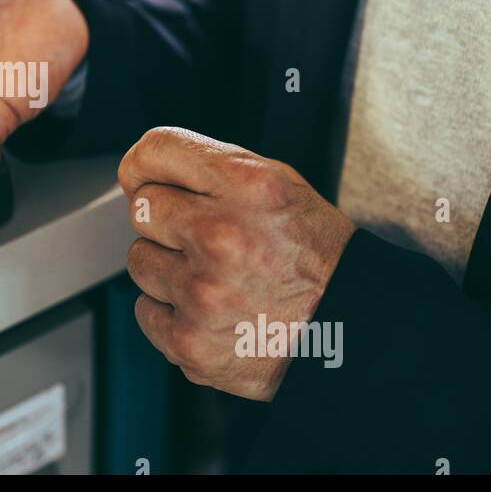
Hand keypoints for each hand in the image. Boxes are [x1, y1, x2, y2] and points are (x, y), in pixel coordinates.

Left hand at [118, 127, 354, 400]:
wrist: (352, 330)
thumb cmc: (316, 257)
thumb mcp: (280, 185)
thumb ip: (211, 168)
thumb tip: (137, 171)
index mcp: (247, 187)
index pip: (155, 151)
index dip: (146, 165)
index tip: (147, 177)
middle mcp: (220, 236)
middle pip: (142, 206)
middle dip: (168, 220)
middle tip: (207, 238)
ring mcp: (201, 292)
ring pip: (140, 260)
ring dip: (168, 268)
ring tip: (216, 277)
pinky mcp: (189, 340)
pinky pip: (145, 310)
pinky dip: (172, 312)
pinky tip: (212, 310)